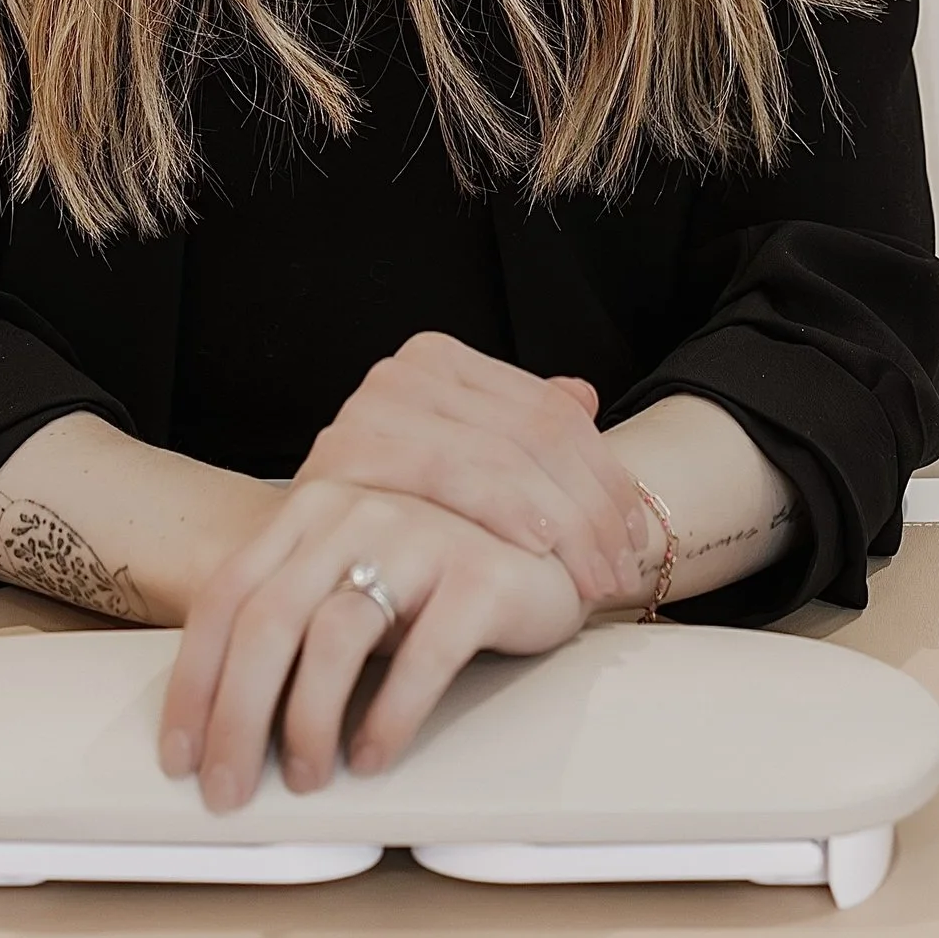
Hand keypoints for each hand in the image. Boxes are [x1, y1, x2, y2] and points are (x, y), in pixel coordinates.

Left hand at [159, 480, 585, 809]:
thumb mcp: (346, 579)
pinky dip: (390, 715)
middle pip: (268, 622)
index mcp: (309, 511)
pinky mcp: (480, 575)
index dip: (193, 682)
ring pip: (337, 637)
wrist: (542, 543)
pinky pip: (424, 654)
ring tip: (307, 777)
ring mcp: (420, 538)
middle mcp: (356, 513)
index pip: (226, 597)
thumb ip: (290, 617)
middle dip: (237, 719)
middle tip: (228, 789)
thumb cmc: (430, 577)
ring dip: (309, 722)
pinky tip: (373, 757)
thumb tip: (215, 718)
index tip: (180, 755)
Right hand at [294, 331, 656, 609]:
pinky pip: (443, 477)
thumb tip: (584, 394)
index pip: (549, 410)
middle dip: (590, 509)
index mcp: (437, 361)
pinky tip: (536, 548)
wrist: (304, 562)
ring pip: (497, 456)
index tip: (635, 533)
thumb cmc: (404, 523)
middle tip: (620, 568)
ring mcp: (367, 411)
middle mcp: (399, 374)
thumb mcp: (474, 471)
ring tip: (591, 577)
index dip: (605, 473)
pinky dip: (499, 511)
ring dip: (560, 523)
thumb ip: (523, 429)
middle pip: (532, 433)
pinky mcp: (342, 458)